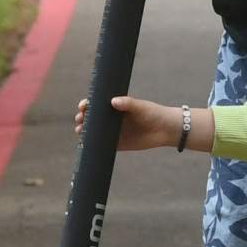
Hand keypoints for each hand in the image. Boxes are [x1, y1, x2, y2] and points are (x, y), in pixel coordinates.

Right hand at [82, 95, 207, 152]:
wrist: (166, 130)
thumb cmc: (154, 113)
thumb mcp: (141, 107)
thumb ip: (128, 103)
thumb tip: (114, 101)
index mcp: (116, 106)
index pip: (97, 104)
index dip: (87, 104)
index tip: (83, 105)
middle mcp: (112, 118)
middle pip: (92, 118)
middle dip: (83, 118)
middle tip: (79, 119)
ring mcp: (114, 131)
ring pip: (94, 132)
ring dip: (85, 131)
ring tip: (80, 131)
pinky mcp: (118, 144)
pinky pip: (102, 145)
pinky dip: (93, 145)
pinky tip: (86, 144)